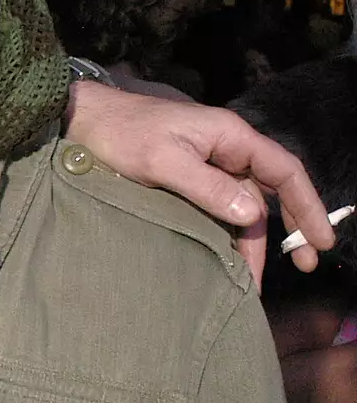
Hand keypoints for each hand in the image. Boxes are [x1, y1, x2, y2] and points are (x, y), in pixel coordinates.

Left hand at [64, 82, 334, 287]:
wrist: (83, 121)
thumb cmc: (122, 135)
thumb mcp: (163, 162)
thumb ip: (206, 186)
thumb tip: (251, 214)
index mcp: (230, 137)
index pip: (283, 171)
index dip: (307, 205)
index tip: (319, 241)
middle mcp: (226, 149)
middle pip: (268, 193)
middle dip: (287, 230)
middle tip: (303, 267)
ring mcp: (207, 164)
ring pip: (242, 205)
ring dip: (250, 240)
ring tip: (252, 281)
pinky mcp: (187, 177)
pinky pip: (218, 207)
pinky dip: (226, 233)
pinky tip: (227, 259)